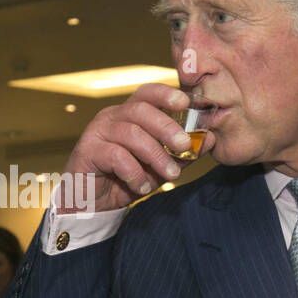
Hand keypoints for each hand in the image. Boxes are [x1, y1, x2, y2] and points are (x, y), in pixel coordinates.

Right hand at [55, 83, 209, 213]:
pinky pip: (116, 156)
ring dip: (155, 155)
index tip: (186, 102)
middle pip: (140, 109)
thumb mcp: (159, 167)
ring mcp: (97, 132)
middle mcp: (111, 117)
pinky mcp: (87, 152)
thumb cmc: (125, 180)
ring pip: (131, 133)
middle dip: (166, 126)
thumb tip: (210, 140)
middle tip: (184, 145)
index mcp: (129, 114)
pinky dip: (134, 172)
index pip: (146, 93)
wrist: (92, 205)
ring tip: (170, 175)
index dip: (165, 94)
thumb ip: (181, 153)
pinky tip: (141, 186)